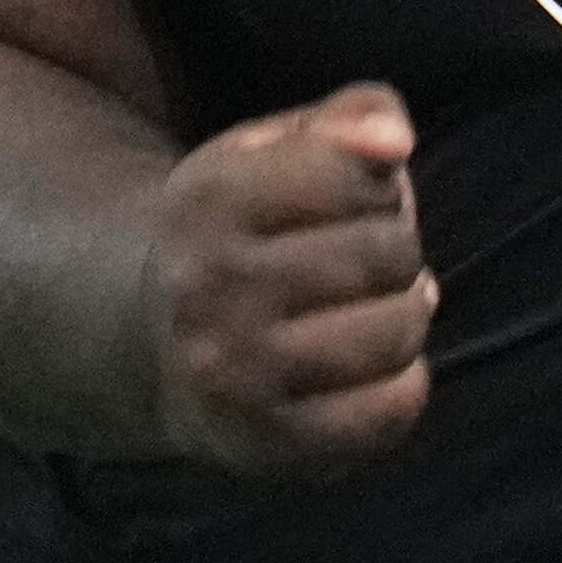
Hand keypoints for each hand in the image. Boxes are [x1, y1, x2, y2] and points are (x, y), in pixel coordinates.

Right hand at [153, 82, 436, 481]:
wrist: (156, 348)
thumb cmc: (245, 233)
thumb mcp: (276, 153)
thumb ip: (350, 119)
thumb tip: (394, 140)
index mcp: (207, 198)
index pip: (361, 174)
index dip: (377, 184)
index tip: (349, 203)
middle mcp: (210, 287)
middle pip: (388, 252)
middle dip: (395, 250)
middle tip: (361, 265)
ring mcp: (236, 372)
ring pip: (399, 329)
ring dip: (405, 316)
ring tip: (368, 312)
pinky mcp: (267, 443)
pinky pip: (391, 410)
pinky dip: (403, 386)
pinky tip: (371, 369)